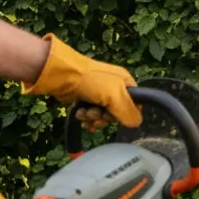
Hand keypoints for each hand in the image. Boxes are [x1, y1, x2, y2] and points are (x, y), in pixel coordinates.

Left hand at [22, 35, 140, 129]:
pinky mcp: (85, 99)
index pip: (135, 104)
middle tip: (98, 116)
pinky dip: (86, 118)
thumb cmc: (93, 82)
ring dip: (94, 119)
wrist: (63, 75)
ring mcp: (99, 94)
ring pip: (102, 115)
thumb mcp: (116, 95)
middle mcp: (114, 88)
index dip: (127, 114)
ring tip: (85, 115)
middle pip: (117, 112)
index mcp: (125, 82)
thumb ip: (129, 112)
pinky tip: (80, 116)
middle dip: (106, 118)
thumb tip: (136, 124)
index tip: (116, 117)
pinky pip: (91, 114)